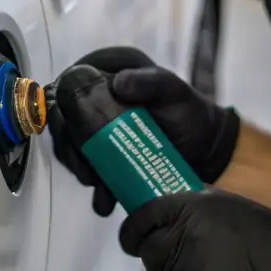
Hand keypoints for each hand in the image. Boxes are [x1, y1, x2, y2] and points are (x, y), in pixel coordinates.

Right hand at [47, 46, 239, 216]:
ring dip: (79, 168)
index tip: (77, 135)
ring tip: (99, 188)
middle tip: (87, 172)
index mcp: (108, 70)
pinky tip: (104, 200)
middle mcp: (97, 95)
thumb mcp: (175, 92)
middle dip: (71, 148)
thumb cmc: (190, 113)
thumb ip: (152, 82)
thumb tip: (117, 83)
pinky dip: (92, 184)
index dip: (66, 109)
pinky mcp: (102, 150)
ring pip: (70, 144)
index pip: (70, 85)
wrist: (204, 147)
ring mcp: (97, 124)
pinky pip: (85, 164)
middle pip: (65, 119)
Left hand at [119, 188, 270, 270]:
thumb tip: (163, 213)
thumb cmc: (263, 230)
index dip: (131, 230)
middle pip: (149, 253)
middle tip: (180, 256)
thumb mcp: (223, 202)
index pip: (141, 219)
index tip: (131, 238)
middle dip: (158, 256)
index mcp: (187, 210)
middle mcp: (183, 240)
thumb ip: (190, 206)